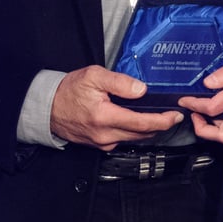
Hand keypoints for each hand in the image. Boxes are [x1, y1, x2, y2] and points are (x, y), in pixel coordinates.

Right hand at [51, 65, 182, 150]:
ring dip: (149, 130)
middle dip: (161, 126)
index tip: (175, 116)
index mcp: (105, 117)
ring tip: (160, 118)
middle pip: (142, 134)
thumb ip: (119, 82)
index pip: (142, 123)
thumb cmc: (68, 91)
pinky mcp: (99, 145)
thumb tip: (140, 89)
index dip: (162, 121)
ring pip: (133, 139)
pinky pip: (123, 140)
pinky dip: (135, 132)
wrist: (47, 108)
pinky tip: (139, 122)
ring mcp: (102, 143)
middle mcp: (104, 135)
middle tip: (173, 116)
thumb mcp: (93, 76)